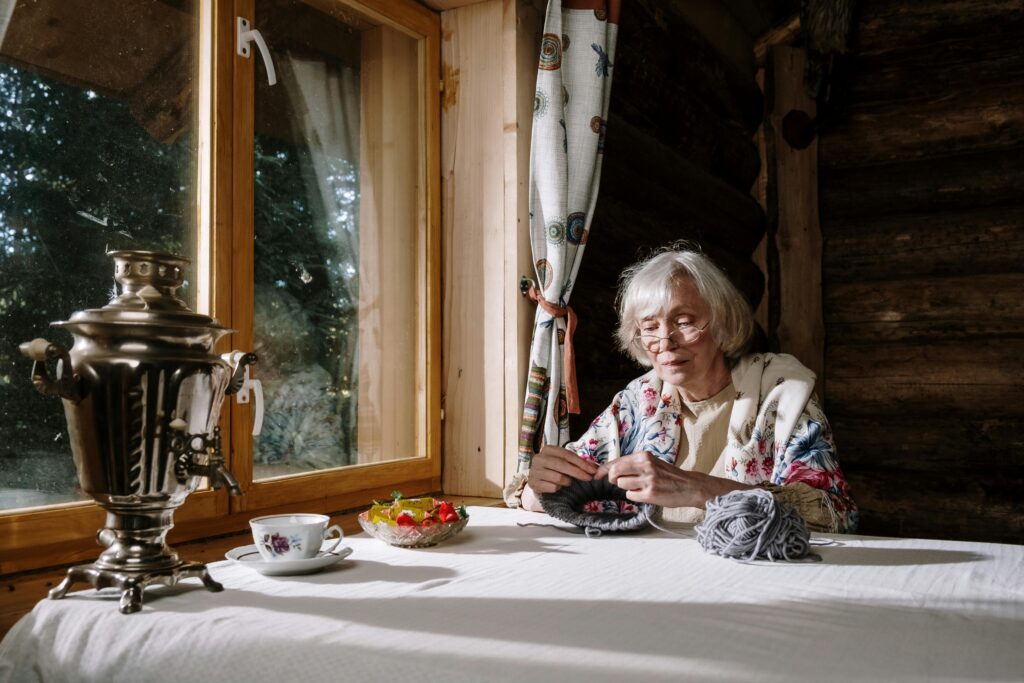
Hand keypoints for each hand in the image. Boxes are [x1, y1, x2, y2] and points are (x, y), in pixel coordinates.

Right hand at [527, 445, 599, 493]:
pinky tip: (558, 487)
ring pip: (558, 477)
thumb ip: (579, 463)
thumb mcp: (566, 463)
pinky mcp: (532, 483)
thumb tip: (595, 467)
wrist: (539, 481)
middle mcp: (538, 458)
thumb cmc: (555, 470)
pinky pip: (552, 487)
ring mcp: (534, 471)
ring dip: (567, 482)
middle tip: (588, 478)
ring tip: (568, 482)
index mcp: (547, 449)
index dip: (581, 463)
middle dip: (578, 472)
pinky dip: (558, 488)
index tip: (593, 470)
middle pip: (562, 465)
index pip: (567, 455)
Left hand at [595, 452, 751, 507]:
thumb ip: (632, 464)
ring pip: (621, 485)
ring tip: (639, 487)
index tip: (595, 475)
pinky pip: (631, 496)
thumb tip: (608, 470)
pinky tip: (645, 494)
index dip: (602, 469)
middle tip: (619, 482)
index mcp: (643, 456)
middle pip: (613, 472)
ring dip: (626, 488)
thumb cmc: (668, 475)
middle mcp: (645, 465)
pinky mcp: (650, 494)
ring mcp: (648, 480)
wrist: (689, 486)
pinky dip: (634, 496)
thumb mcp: (651, 463)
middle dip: (611, 479)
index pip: (615, 461)